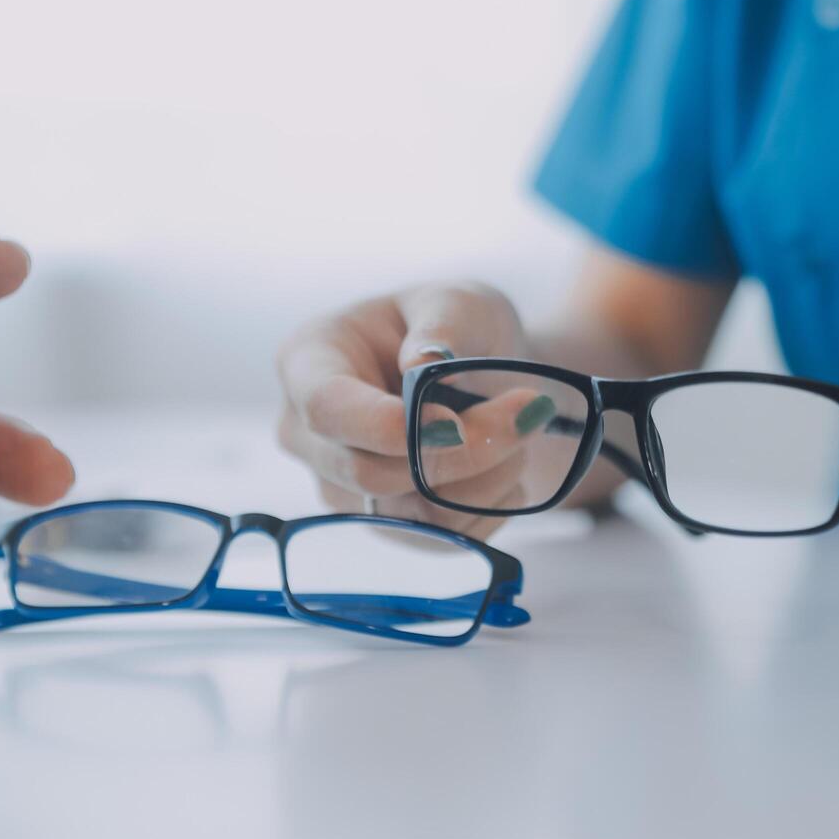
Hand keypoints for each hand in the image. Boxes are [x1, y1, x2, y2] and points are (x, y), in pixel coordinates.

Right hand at [277, 283, 537, 538]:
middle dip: (463, 450)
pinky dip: (493, 503)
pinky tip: (507, 462)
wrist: (488, 379)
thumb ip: (444, 325)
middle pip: (370, 472)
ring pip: (415, 514)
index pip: (326, 408)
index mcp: (309, 363)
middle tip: (528, 410)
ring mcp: (344, 489)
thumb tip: (425, 362)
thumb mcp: (458, 301)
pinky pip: (444, 537)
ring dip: (489, 475)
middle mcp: (311, 436)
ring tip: (520, 427)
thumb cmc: (459, 329)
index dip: (384, 425)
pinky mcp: (389, 525)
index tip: (454, 421)